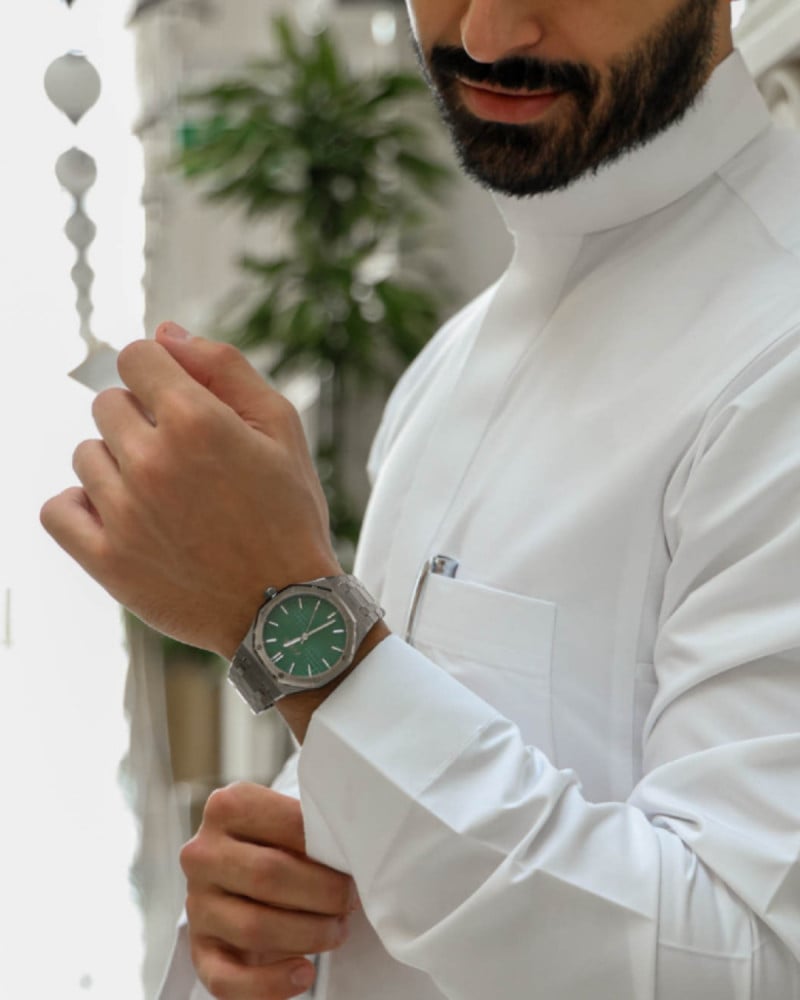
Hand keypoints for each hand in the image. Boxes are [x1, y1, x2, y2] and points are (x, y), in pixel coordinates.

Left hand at [40, 324, 340, 656]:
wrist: (288, 610)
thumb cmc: (290, 514)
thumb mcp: (281, 428)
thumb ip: (224, 367)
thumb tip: (165, 332)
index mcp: (196, 421)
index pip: (137, 357)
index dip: (160, 374)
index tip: (179, 403)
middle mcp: (152, 462)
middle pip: (108, 404)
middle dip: (142, 419)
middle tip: (185, 461)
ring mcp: (124, 514)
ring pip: (86, 454)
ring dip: (118, 465)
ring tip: (163, 497)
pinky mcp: (106, 560)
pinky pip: (58, 508)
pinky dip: (81, 506)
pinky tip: (120, 515)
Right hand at [181, 783, 356, 998]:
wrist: (243, 872)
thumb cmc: (281, 842)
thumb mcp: (290, 814)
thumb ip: (313, 808)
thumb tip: (354, 806)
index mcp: (227, 805)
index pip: (288, 824)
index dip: (329, 848)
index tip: (355, 863)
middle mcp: (202, 852)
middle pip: (269, 875)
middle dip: (323, 894)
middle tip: (351, 901)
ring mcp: (196, 903)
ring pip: (254, 927)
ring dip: (308, 935)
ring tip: (336, 931)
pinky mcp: (199, 949)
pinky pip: (226, 979)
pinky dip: (269, 984)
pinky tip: (302, 974)